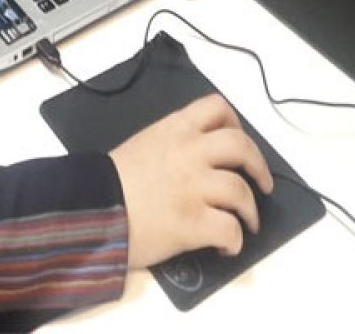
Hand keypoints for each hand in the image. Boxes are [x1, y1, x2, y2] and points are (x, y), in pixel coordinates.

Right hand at [110, 93, 273, 268]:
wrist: (93, 207)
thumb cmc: (113, 178)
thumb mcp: (145, 142)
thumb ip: (174, 141)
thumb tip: (201, 156)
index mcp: (176, 129)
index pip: (217, 108)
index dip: (236, 124)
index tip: (238, 141)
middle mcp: (190, 152)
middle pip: (241, 146)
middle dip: (259, 166)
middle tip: (261, 182)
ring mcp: (194, 187)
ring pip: (242, 191)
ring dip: (250, 210)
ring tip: (246, 222)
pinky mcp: (194, 223)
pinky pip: (230, 230)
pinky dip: (234, 240)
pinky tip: (225, 245)